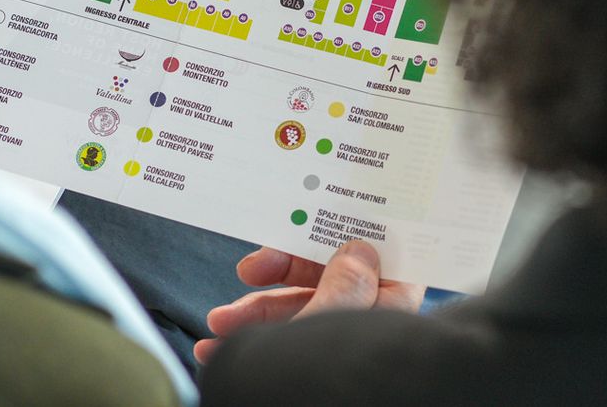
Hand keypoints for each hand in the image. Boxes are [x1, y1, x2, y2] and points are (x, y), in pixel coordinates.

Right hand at [193, 240, 424, 363]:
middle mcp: (369, 327)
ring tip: (218, 325)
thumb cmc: (340, 381)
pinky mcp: (314, 368)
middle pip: (326, 281)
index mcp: (389, 307)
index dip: (345, 239)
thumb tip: (357, 248)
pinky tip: (217, 348)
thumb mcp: (336, 316)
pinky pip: (284, 344)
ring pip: (297, 314)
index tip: (306, 225)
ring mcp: (340, 349)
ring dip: (252, 314)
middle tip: (245, 274)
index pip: (378, 259)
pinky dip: (251, 341)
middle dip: (279, 278)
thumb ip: (345, 279)